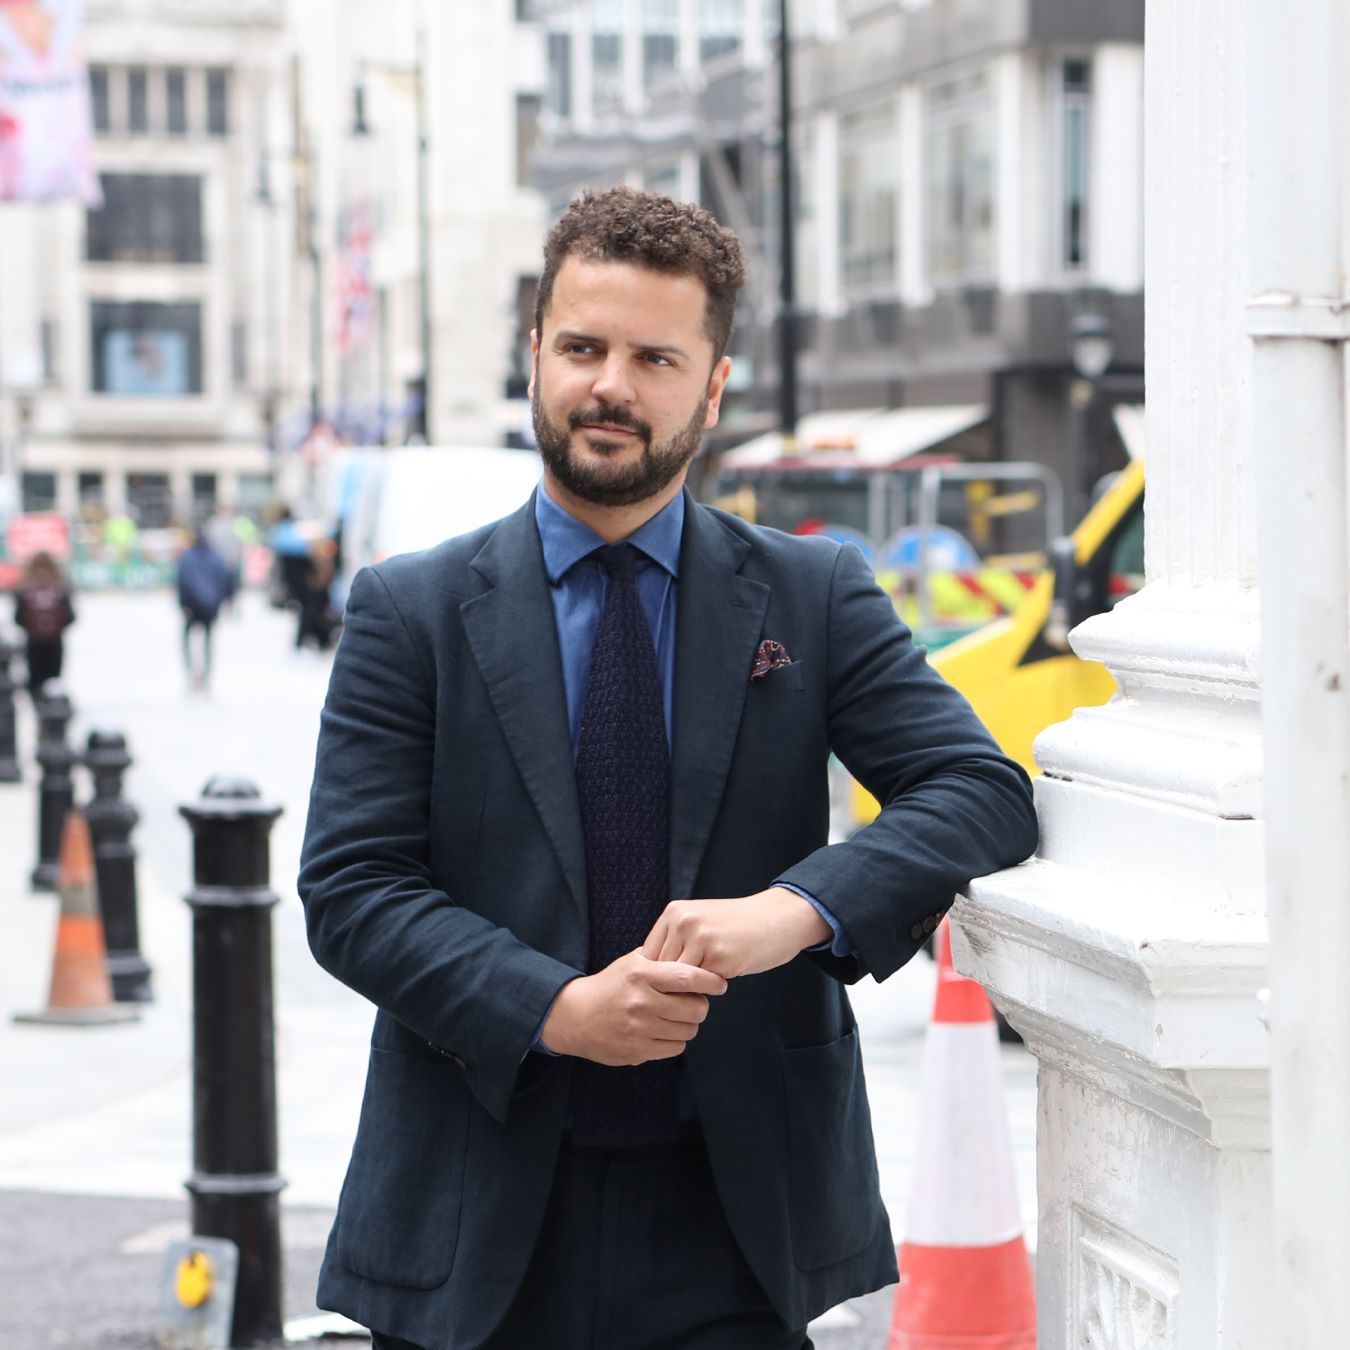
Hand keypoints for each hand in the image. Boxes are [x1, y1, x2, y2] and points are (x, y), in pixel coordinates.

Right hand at [540, 949, 726, 1065]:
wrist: (574, 1015)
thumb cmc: (608, 986)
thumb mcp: (630, 963)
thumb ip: (660, 959)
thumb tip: (696, 955)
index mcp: (642, 974)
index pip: (688, 976)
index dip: (711, 981)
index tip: (720, 984)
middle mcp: (642, 1001)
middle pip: (696, 1008)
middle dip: (700, 1005)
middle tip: (692, 1002)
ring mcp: (640, 1028)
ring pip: (689, 1030)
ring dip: (687, 1024)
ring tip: (675, 1017)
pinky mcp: (637, 1050)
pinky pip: (675, 1048)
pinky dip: (675, 1040)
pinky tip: (663, 1031)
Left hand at [642, 887, 831, 979]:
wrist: (776, 918)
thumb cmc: (738, 926)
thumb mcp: (700, 922)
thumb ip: (676, 941)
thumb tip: (651, 975)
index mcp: (674, 912)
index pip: (647, 955)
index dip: (656, 976)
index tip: (664, 988)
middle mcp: (682, 921)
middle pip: (658, 970)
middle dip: (668, 987)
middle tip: (682, 996)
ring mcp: (699, 937)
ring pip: (677, 980)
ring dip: (686, 992)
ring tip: (699, 992)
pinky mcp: (718, 955)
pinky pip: (701, 984)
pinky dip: (706, 990)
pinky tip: (719, 984)